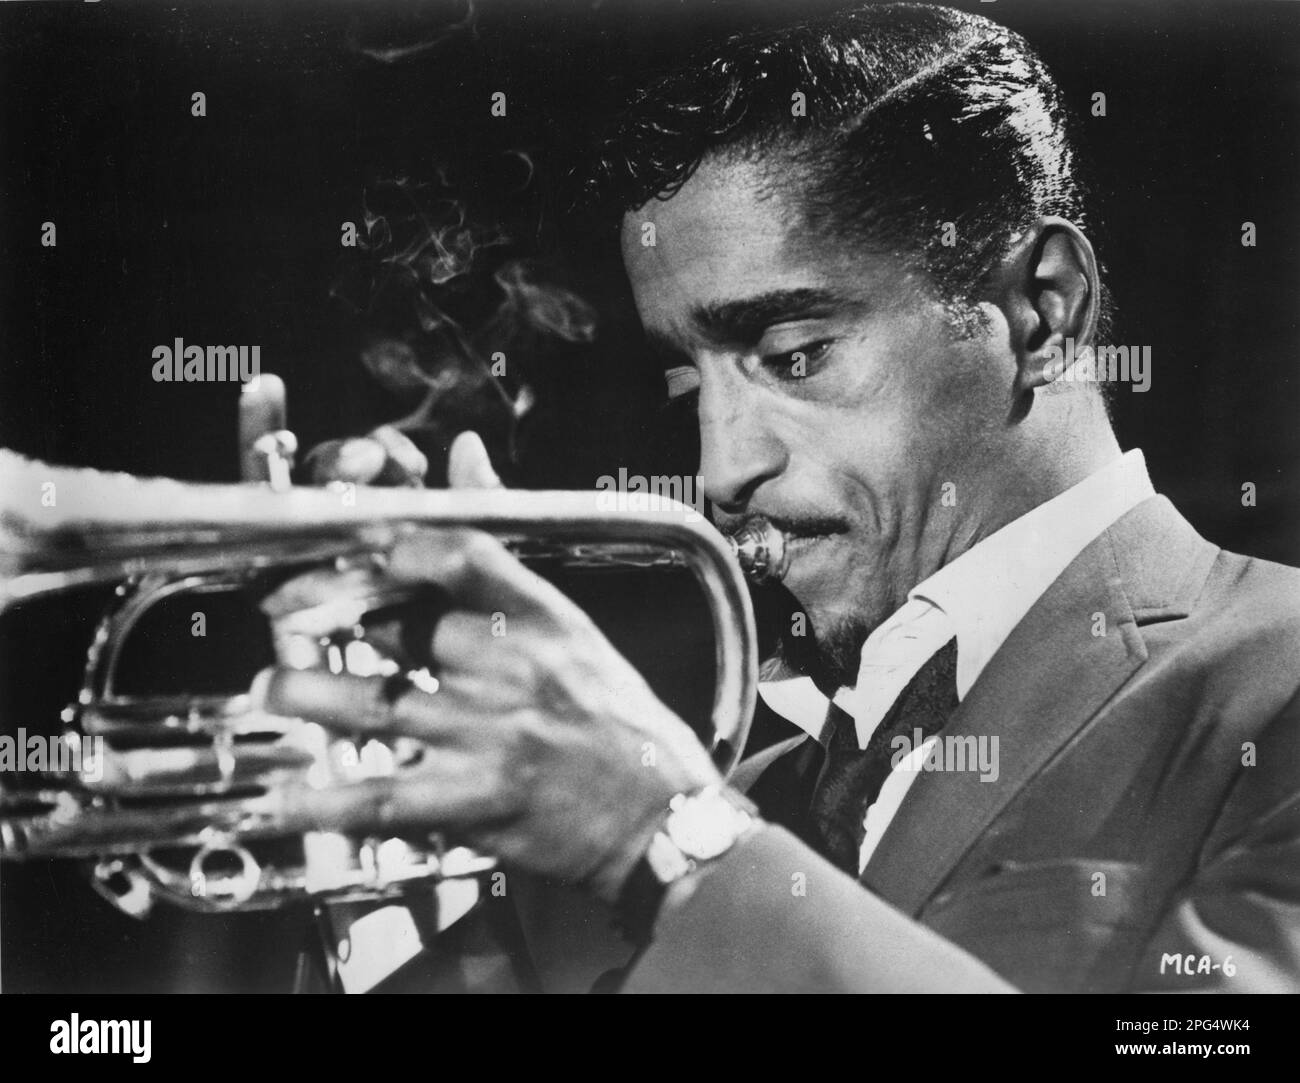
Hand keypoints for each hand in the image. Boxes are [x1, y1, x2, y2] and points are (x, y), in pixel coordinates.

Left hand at [254, 432, 721, 901]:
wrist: (662, 816)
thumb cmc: (618, 718)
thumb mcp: (571, 629)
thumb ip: (503, 553)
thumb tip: (463, 455)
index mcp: (544, 618)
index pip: (459, 552)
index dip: (391, 545)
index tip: (351, 549)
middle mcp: (513, 668)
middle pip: (395, 625)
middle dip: (326, 618)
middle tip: (284, 616)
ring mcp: (491, 735)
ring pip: (370, 705)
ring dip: (304, 696)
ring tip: (272, 690)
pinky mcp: (476, 802)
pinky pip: (382, 796)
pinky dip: (323, 801)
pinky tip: (283, 799)